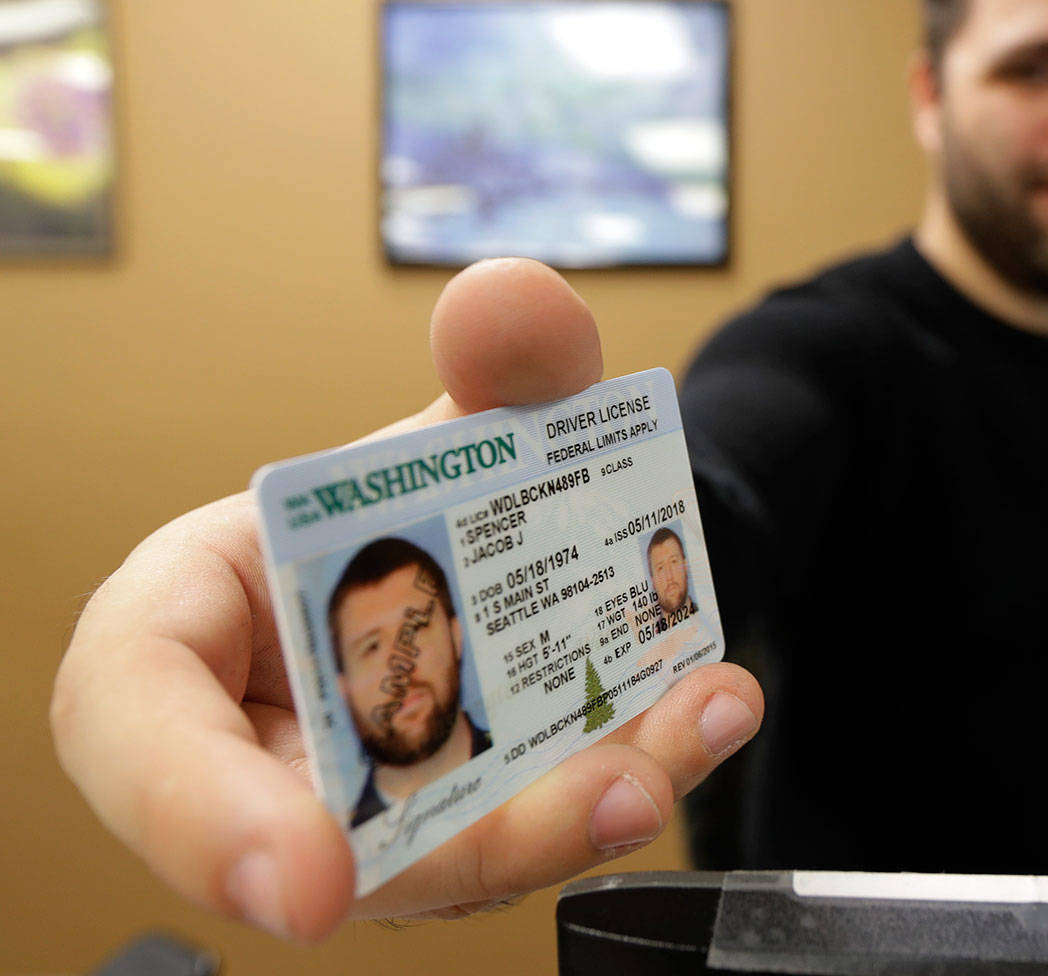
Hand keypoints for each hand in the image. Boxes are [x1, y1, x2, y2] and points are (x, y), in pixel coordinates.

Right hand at [50, 258, 763, 940]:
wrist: (480, 554)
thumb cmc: (408, 505)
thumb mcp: (455, 422)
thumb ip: (490, 364)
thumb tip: (513, 305)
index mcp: (187, 637)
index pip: (138, 730)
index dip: (198, 818)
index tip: (307, 882)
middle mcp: (268, 746)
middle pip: (335, 835)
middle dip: (478, 835)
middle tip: (611, 791)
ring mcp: (367, 802)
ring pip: (460, 847)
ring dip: (591, 803)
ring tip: (697, 721)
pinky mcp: (460, 821)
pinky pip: (535, 818)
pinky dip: (629, 765)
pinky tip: (707, 708)